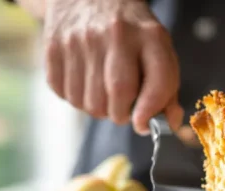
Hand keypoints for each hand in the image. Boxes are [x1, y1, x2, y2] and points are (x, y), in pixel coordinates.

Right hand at [42, 0, 182, 134]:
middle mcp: (115, 35)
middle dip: (121, 115)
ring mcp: (82, 39)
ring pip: (88, 101)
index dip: (150, 111)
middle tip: (122, 110)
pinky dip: (75, 99)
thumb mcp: (158, 49)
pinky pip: (63, 93)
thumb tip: (170, 123)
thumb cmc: (131, 32)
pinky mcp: (54, 45)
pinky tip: (84, 84)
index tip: (143, 124)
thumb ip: (167, 87)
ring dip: (97, 110)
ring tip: (103, 95)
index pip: (157, 82)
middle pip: (119, 95)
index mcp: (150, 36)